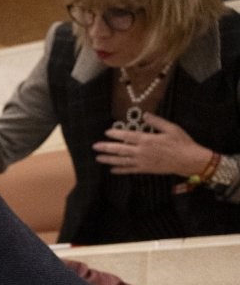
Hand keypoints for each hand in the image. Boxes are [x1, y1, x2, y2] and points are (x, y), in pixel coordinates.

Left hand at [94, 114, 211, 176]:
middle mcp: (142, 151)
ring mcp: (142, 162)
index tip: (106, 132)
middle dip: (106, 147)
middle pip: (120, 149)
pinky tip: (112, 170)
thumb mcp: (171, 128)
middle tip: (94, 147)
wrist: (189, 160)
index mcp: (148, 139)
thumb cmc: (182, 142)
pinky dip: (120, 170)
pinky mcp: (145, 169)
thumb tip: (145, 114)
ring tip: (98, 158)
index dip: (116, 133)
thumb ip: (157, 121)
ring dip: (108, 159)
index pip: (127, 136)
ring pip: (122, 161)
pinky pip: (129, 170)